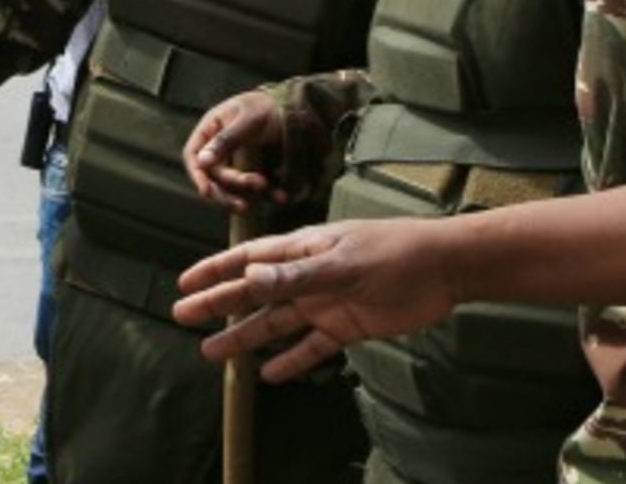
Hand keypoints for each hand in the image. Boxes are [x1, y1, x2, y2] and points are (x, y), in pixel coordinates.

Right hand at [172, 219, 461, 382]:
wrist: (442, 268)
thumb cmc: (393, 252)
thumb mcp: (342, 262)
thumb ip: (297, 274)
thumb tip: (250, 277)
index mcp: (303, 249)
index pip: (249, 259)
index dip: (216, 270)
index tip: (185, 281)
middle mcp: (307, 276)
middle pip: (254, 293)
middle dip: (218, 304)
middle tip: (182, 316)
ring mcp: (325, 302)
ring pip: (276, 323)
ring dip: (245, 337)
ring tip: (212, 353)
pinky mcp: (346, 325)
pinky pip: (312, 347)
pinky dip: (291, 360)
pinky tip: (269, 376)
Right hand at [183, 90, 286, 211]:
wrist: (297, 109)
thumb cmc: (267, 106)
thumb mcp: (247, 119)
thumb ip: (225, 139)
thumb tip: (202, 161)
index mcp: (211, 129)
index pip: (193, 154)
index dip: (197, 175)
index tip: (207, 192)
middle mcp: (221, 148)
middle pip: (214, 175)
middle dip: (232, 185)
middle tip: (255, 185)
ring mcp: (237, 161)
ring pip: (233, 186)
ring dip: (248, 193)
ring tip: (267, 189)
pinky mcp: (256, 170)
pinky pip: (257, 187)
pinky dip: (269, 193)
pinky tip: (282, 196)